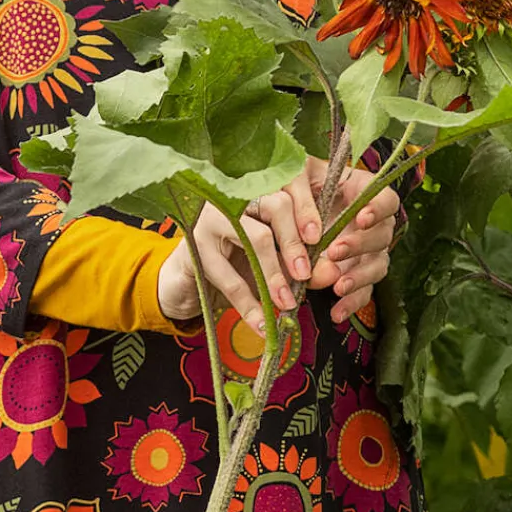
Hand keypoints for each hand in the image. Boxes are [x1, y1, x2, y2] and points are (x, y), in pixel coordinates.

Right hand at [156, 156, 400, 332]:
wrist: (184, 279)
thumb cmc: (232, 264)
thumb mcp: (265, 256)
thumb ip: (291, 257)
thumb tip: (327, 273)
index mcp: (256, 190)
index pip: (289, 190)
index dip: (309, 212)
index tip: (320, 238)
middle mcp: (234, 195)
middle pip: (276, 206)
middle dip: (296, 242)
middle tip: (306, 275)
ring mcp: (211, 217)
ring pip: (256, 238)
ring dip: (276, 274)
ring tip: (287, 304)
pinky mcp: (195, 245)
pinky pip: (228, 275)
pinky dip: (248, 303)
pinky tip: (260, 322)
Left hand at [246, 155, 400, 326]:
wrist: (283, 202)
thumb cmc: (293, 183)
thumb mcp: (294, 179)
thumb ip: (301, 202)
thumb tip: (312, 236)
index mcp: (363, 191)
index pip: (386, 199)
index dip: (378, 209)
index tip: (361, 218)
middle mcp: (372, 222)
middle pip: (382, 235)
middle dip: (360, 245)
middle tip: (335, 251)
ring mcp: (366, 249)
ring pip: (376, 266)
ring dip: (359, 277)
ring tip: (338, 286)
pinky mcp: (355, 272)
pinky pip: (362, 291)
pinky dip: (350, 303)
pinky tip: (336, 313)